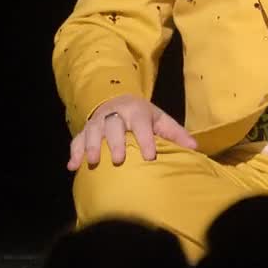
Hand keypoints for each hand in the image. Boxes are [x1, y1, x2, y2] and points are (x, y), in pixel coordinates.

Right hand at [66, 94, 197, 169]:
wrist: (118, 101)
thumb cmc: (143, 116)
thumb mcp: (160, 120)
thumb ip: (175, 133)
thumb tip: (195, 147)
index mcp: (136, 110)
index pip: (141, 124)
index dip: (145, 139)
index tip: (150, 156)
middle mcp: (115, 114)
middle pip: (113, 126)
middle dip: (115, 142)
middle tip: (118, 159)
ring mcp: (98, 122)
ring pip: (92, 132)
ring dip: (92, 146)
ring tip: (93, 162)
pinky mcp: (85, 130)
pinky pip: (77, 140)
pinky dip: (74, 153)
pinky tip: (72, 167)